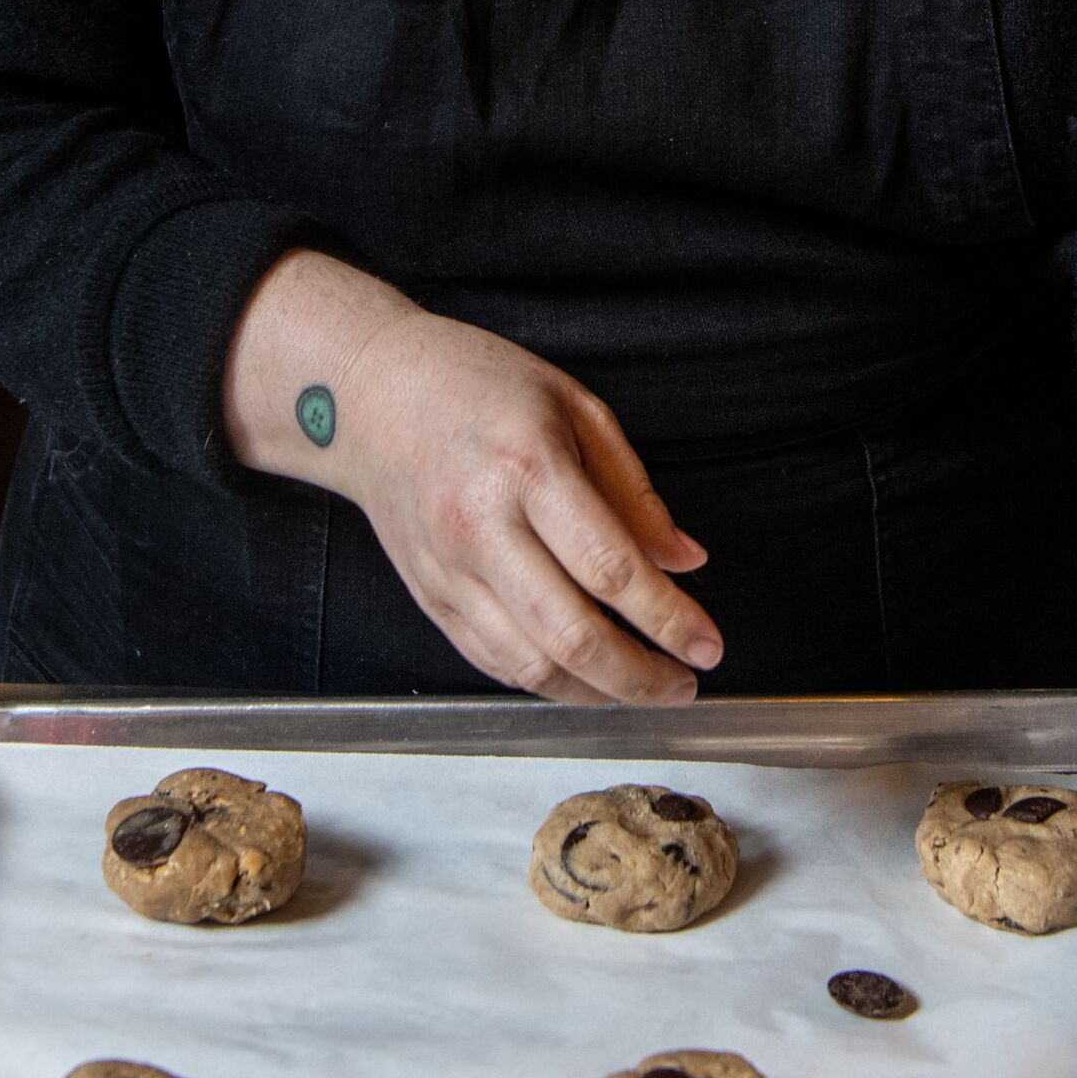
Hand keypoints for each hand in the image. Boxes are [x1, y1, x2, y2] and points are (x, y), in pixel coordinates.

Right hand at [224, 251, 721, 704]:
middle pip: (572, 634)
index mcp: (528, 467)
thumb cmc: (475, 385)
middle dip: (641, 677)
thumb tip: (684, 560)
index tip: (708, 644)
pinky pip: (493, 660)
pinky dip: (546, 681)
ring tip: (644, 687)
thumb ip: (633, 490)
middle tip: (684, 683)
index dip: (670, 619)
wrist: (368, 394)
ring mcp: (449, 569)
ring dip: (598, 693)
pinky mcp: (429, 596)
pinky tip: (584, 677)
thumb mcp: (574, 407)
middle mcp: (482, 527)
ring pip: (531, 665)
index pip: (611, 568)